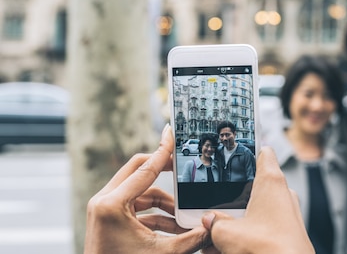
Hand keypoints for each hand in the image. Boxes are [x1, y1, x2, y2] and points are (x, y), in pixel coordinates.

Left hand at [84, 124, 210, 253]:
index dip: (163, 151)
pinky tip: (174, 225)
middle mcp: (103, 201)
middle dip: (163, 170)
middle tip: (183, 166)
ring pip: (139, 190)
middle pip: (138, 170)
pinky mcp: (107, 218)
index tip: (172, 133)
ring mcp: (103, 209)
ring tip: (183, 213)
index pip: (145, 168)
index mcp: (112, 204)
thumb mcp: (162, 253)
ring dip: (163, 200)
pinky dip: (154, 212)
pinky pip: (134, 205)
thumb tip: (214, 227)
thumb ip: (191, 238)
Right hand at [201, 147, 313, 253]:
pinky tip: (228, 248)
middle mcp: (283, 194)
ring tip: (216, 237)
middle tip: (213, 208)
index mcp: (271, 181)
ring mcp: (287, 214)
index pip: (263, 152)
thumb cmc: (270, 249)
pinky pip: (263, 226)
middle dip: (232, 199)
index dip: (248, 148)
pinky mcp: (287, 232)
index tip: (236, 146)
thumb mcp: (227, 234)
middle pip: (253, 186)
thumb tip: (210, 221)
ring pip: (256, 210)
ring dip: (237, 221)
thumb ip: (215, 223)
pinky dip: (247, 233)